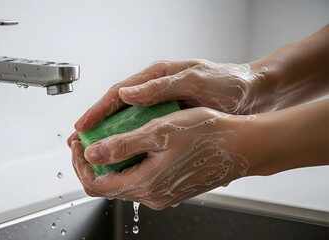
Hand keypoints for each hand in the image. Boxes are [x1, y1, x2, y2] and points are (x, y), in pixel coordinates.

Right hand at [71, 59, 264, 135]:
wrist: (254, 94)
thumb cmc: (228, 82)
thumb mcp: (195, 79)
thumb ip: (161, 86)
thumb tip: (128, 92)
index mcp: (157, 77)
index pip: (119, 94)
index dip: (97, 110)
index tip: (82, 127)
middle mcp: (155, 90)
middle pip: (117, 109)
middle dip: (96, 126)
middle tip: (78, 143)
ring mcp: (162, 106)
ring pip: (128, 122)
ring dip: (109, 137)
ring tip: (93, 152)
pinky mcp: (171, 120)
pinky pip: (144, 132)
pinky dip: (130, 143)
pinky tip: (123, 155)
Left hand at [71, 107, 254, 209]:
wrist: (243, 146)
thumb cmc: (209, 135)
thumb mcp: (161, 132)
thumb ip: (123, 145)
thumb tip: (92, 153)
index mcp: (146, 183)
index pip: (96, 184)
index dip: (79, 164)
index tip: (77, 144)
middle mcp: (152, 194)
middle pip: (107, 185)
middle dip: (90, 162)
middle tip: (85, 139)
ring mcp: (162, 193)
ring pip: (122, 181)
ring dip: (108, 162)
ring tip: (104, 137)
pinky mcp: (170, 187)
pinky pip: (138, 178)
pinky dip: (126, 163)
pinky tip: (130, 143)